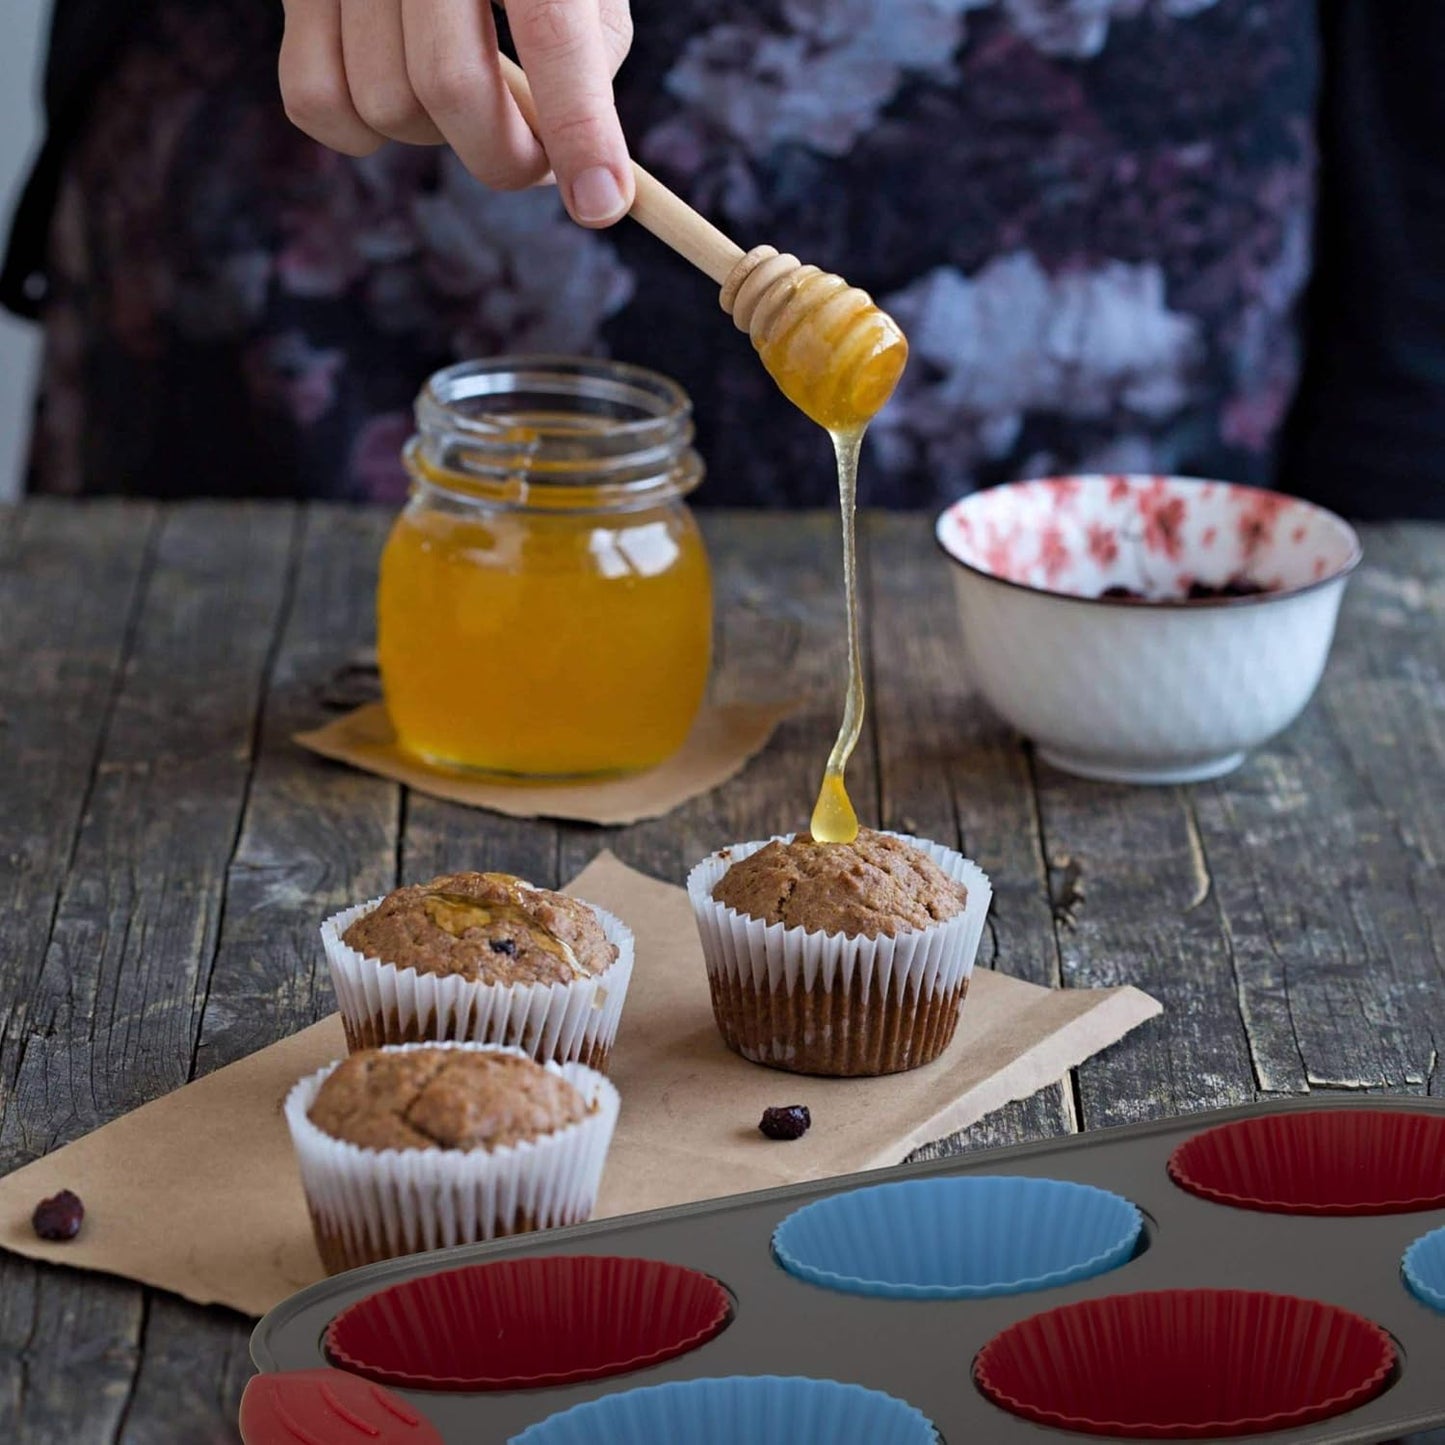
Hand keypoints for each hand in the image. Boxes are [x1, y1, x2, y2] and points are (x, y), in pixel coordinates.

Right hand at [278, 0, 634, 226]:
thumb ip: (592, 46)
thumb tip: (568, 149)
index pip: (553, 35)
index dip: (580, 130)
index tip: (600, 204)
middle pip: (452, 86)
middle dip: (502, 156)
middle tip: (533, 158)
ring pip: (384, 105)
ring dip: (433, 135)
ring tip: (462, 92)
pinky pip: (314, 99)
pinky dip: (358, 133)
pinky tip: (398, 101)